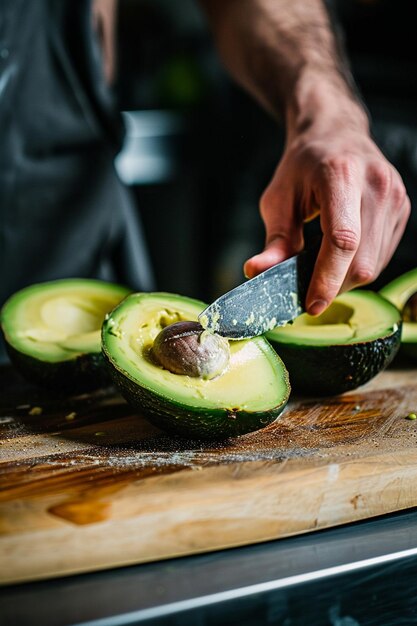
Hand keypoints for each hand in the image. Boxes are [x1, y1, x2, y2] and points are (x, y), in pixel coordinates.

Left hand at [244, 114, 410, 315]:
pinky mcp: (402, 209)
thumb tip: (256, 271)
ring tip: (323, 266)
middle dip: (334, 285)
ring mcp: (395, 197)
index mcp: (341, 176)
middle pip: (361, 260)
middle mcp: (376, 185)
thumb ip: (274, 239)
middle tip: (309, 288)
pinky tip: (341, 255)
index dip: (327, 279)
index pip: (342, 240)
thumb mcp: (278, 198)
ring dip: (346, 279)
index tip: (310, 304)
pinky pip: (382, 256)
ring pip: (375, 265)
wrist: (335, 134)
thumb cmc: (302, 167)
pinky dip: (359, 267)